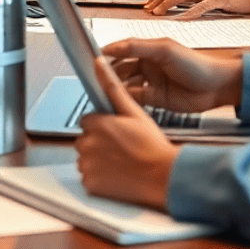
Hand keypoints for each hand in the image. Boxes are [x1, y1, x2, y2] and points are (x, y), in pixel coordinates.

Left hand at [75, 56, 178, 211]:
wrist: (164, 178)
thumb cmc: (153, 147)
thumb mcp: (134, 112)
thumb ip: (112, 88)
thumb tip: (99, 64)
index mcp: (97, 124)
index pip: (88, 120)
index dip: (102, 125)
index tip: (116, 132)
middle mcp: (88, 144)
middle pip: (85, 139)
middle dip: (98, 142)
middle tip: (121, 148)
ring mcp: (88, 165)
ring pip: (85, 158)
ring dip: (97, 160)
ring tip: (121, 162)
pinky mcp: (90, 184)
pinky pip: (87, 177)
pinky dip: (98, 178)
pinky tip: (116, 175)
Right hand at [101, 37, 242, 113]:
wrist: (217, 87)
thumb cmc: (196, 63)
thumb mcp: (164, 50)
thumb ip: (137, 47)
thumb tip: (112, 46)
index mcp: (148, 50)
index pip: (121, 51)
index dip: (107, 56)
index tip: (92, 60)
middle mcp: (148, 65)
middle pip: (121, 69)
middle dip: (108, 74)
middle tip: (94, 80)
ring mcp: (151, 82)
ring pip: (126, 85)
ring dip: (115, 89)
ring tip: (102, 93)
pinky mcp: (156, 99)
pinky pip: (136, 99)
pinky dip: (126, 101)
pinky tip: (118, 102)